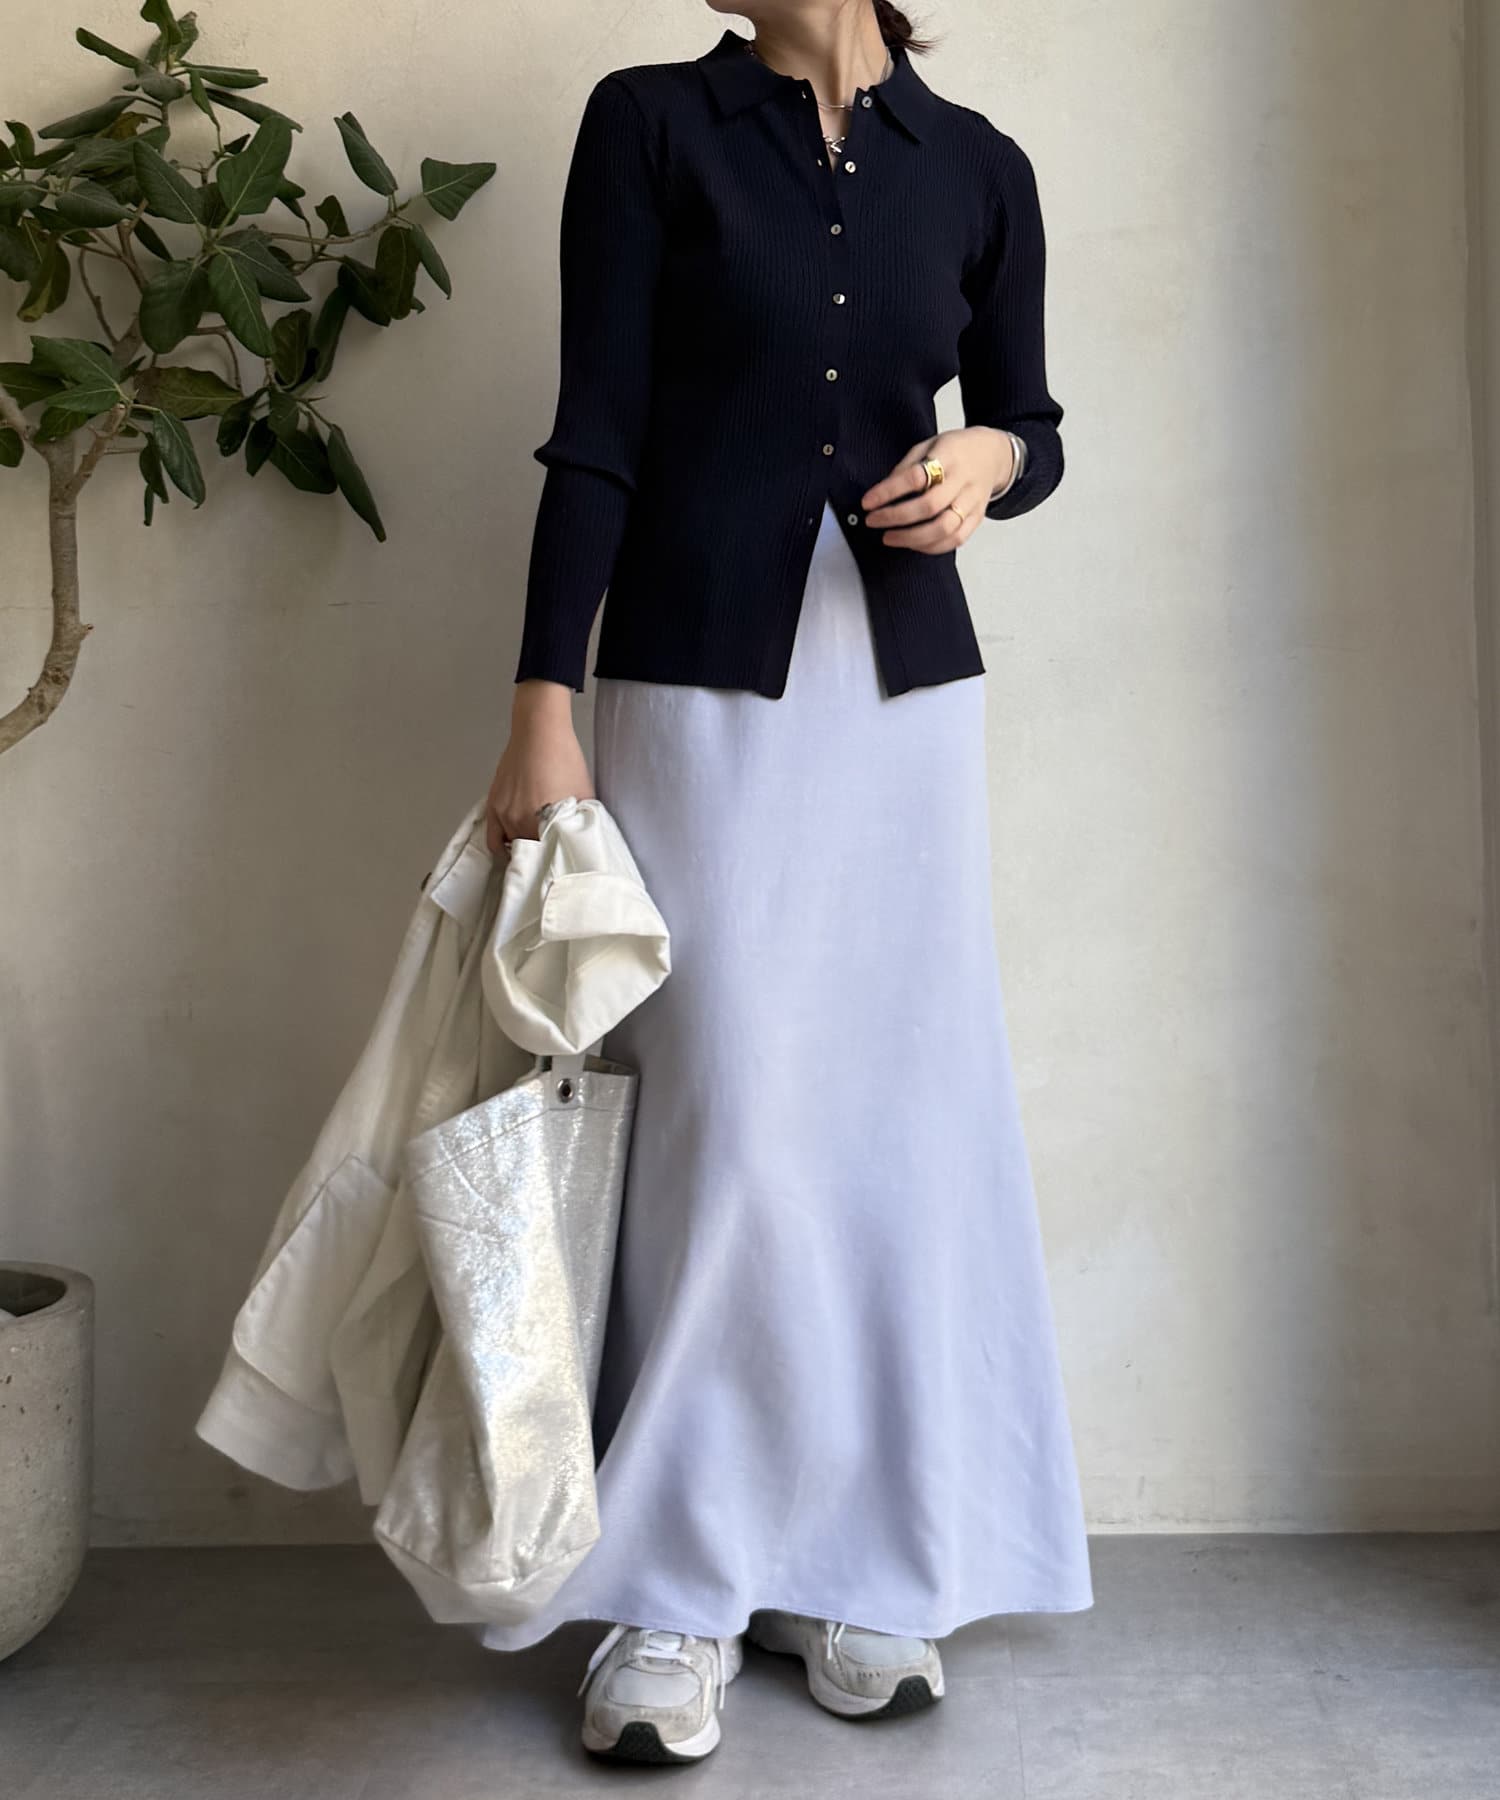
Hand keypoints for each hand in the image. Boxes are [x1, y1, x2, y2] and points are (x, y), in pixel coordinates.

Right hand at [486, 679, 595, 853]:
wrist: (540, 731)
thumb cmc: (566, 759)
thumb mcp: (585, 793)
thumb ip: (583, 821)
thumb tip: (584, 840)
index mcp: (544, 823)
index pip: (547, 860)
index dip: (554, 867)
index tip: (561, 872)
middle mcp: (520, 823)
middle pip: (529, 857)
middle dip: (539, 861)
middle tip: (550, 866)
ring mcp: (503, 814)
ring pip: (510, 849)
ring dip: (522, 854)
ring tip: (534, 856)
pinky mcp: (493, 806)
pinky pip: (492, 839)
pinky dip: (501, 847)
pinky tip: (512, 849)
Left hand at [858, 427, 1014, 551]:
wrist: (992, 455)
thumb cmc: (955, 450)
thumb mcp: (928, 445)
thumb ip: (906, 467)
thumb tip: (881, 494)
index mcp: (949, 455)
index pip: (915, 476)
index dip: (888, 492)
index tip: (867, 502)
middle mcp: (964, 480)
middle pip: (929, 506)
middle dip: (895, 518)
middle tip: (873, 521)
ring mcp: (973, 501)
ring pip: (944, 528)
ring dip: (911, 538)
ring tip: (889, 538)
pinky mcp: (977, 518)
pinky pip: (955, 539)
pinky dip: (931, 547)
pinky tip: (912, 543)